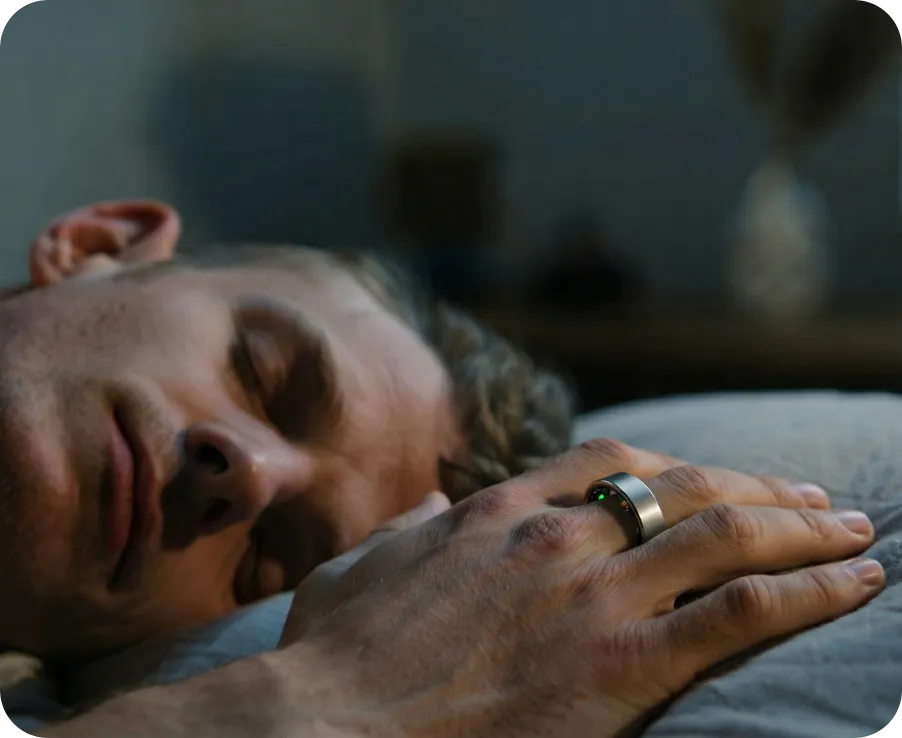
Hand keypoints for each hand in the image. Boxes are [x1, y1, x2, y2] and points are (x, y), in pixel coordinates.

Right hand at [279, 439, 882, 737]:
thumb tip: (434, 505)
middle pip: (686, 485)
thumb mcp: (359, 568)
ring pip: (725, 533)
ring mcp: (590, 594)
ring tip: (854, 531)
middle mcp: (555, 535)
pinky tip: (856, 585)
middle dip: (760, 486)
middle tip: (815, 496)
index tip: (720, 476)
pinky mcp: (618, 664)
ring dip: (801, 526)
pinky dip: (807, 593)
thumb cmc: (332, 658)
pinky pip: (738, 614)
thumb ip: (408, 528)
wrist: (323, 727)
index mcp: (498, 512)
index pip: (610, 462)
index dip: (678, 464)